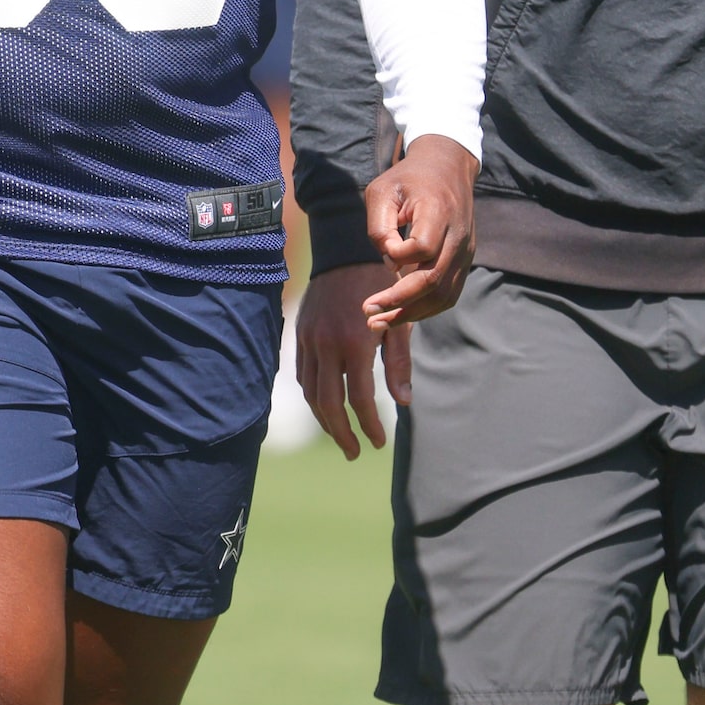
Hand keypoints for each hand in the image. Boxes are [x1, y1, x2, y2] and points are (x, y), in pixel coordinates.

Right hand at [296, 263, 399, 458]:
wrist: (345, 251)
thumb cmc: (381, 286)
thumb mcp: (398, 323)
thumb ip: (399, 363)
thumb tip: (404, 402)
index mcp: (355, 344)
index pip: (360, 399)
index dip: (370, 424)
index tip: (379, 442)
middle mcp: (327, 345)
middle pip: (328, 403)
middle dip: (342, 433)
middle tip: (355, 453)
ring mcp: (309, 340)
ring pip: (310, 392)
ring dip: (324, 419)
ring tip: (341, 436)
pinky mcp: (300, 334)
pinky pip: (302, 374)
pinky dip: (313, 395)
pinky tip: (326, 406)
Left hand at [363, 134, 477, 330]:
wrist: (447, 168)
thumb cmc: (407, 179)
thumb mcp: (381, 190)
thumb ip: (380, 227)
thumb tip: (390, 264)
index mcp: (438, 211)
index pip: (423, 246)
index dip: (399, 255)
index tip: (384, 250)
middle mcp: (458, 235)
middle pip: (433, 279)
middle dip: (399, 302)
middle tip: (368, 313)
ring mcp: (465, 251)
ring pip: (444, 294)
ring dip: (412, 313)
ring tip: (381, 323)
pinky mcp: (465, 260)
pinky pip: (449, 293)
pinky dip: (427, 308)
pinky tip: (402, 314)